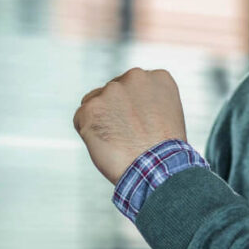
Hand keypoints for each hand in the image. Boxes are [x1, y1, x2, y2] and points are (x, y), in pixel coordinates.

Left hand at [73, 67, 186, 183]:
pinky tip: (106, 146)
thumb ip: (148, 100)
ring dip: (100, 121)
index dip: (134, 109)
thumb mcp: (167, 115)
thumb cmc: (164, 152)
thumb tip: (127, 102)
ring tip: (119, 142)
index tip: (142, 125)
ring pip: (95, 103)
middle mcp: (134, 77)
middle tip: (128, 136)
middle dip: (115, 111)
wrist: (156, 171)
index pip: (134, 86)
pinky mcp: (91, 108)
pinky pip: (80, 119)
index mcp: (157, 77)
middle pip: (113, 91)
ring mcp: (111, 91)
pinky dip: (88, 134)